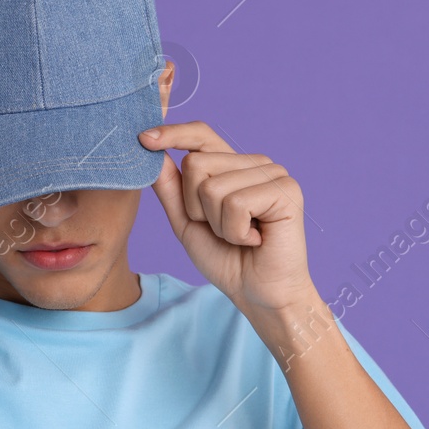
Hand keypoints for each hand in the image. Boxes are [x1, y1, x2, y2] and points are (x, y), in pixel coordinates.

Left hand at [139, 121, 318, 319]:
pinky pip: (235, 203)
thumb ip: (170, 188)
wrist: (258, 294)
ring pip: (212, 186)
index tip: (143, 138)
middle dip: (196, 207)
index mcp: (232, 166)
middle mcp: (254, 163)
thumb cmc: (226, 259)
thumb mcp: (186, 223)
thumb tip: (151, 152)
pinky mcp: (285, 191)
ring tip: (240, 236)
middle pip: (196, 163)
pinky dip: (235, 231)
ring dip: (217, 224)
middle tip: (223, 230)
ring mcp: (273, 174)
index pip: (201, 135)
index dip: (173, 134)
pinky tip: (254, 239)